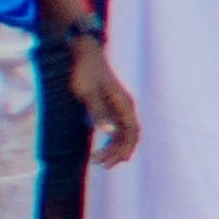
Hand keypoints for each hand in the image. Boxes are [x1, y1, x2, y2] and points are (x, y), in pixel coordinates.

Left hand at [74, 38, 141, 167]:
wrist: (85, 54)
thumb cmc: (85, 72)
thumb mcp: (88, 93)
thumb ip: (99, 112)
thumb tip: (109, 132)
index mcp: (124, 104)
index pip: (132, 132)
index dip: (124, 148)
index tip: (111, 161)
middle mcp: (126, 107)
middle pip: (130, 136)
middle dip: (118, 153)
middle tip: (100, 165)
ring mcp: (120, 108)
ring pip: (124, 134)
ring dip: (114, 149)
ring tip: (98, 161)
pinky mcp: (112, 108)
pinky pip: (117, 130)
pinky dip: (111, 142)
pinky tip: (102, 150)